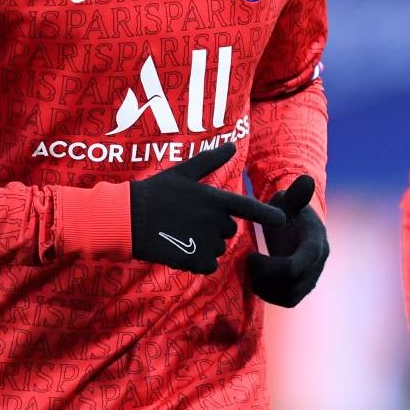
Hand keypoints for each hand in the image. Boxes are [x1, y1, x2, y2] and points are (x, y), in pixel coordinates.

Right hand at [128, 143, 285, 274]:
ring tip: (180, 233)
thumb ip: (211, 161)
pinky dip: (196, 261)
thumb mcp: (183, 172)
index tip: (282, 221)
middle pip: (228, 230)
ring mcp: (204, 241)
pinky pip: (207, 265)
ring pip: (217, 249)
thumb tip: (232, 144)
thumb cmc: (155, 192)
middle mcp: (213, 220)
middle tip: (188, 220)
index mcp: (213, 199)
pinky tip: (179, 249)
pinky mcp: (194, 260)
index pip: (248, 207)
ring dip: (204, 245)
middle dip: (214, 228)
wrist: (127, 219)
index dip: (267, 215)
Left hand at [245, 175, 328, 306]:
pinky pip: (288, 300)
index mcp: (315, 243)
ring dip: (265, 290)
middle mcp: (317, 264)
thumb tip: (307, 180)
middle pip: (292, 285)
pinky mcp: (302, 286)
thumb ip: (297, 193)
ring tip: (249, 272)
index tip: (251, 256)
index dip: (272, 267)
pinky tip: (255, 280)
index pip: (298, 265)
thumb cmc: (289, 208)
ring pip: (290, 297)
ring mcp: (311, 277)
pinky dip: (269, 296)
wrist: (296, 221)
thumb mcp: (289, 199)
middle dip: (265, 278)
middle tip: (247, 264)